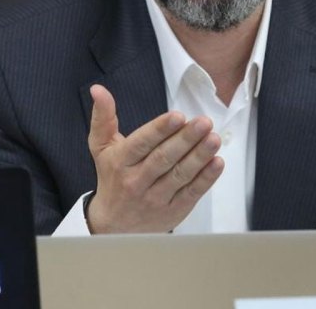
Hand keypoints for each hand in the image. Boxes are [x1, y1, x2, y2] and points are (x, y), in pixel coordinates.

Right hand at [85, 84, 223, 232]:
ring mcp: (155, 199)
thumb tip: (98, 89)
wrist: (113, 226)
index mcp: (120, 162)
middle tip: (204, 122)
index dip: (160, 130)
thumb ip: (103, 117)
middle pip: (163, 159)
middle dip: (186, 139)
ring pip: (180, 175)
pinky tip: (217, 162)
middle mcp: (136, 182)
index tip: (178, 116)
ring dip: (199, 156)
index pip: (141, 144)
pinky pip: (191, 193)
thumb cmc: (111, 177)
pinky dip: (206, 178)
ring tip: (214, 138)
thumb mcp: (101, 147)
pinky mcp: (173, 211)